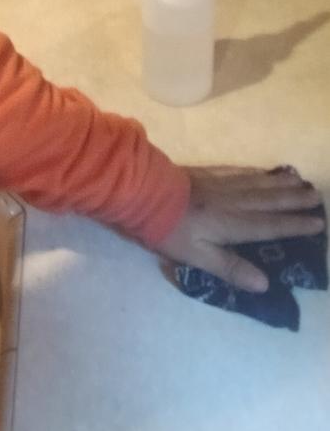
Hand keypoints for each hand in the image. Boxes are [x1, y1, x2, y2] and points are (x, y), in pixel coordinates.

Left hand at [156, 166, 325, 292]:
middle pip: (268, 200)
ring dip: (280, 183)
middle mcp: (232, 201)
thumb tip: (265, 284)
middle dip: (294, 199)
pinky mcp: (207, 174)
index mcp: (232, 224)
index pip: (270, 226)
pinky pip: (239, 171)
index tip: (318, 222)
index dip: (294, 225)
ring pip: (257, 183)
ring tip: (300, 181)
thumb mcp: (198, 257)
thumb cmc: (169, 229)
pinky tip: (263, 172)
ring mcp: (219, 184)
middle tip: (317, 195)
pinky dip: (255, 172)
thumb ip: (230, 269)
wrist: (144, 192)